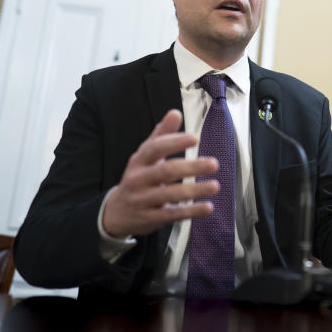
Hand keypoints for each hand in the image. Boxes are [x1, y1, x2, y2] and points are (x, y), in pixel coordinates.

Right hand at [101, 110, 219, 237]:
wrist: (115, 213)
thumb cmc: (137, 179)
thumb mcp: (144, 157)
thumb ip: (161, 135)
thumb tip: (175, 113)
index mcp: (139, 161)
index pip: (155, 148)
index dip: (174, 142)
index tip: (195, 138)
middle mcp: (138, 179)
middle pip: (165, 171)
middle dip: (190, 167)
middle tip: (214, 164)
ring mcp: (143, 200)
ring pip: (169, 194)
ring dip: (194, 190)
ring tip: (215, 186)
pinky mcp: (150, 218)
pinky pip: (171, 214)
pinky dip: (190, 211)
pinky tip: (208, 207)